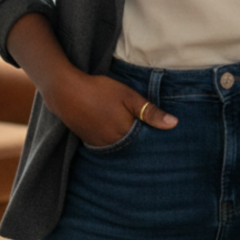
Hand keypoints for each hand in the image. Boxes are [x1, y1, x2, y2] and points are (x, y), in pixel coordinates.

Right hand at [46, 69, 177, 147]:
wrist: (65, 92)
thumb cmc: (99, 90)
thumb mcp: (128, 96)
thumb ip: (150, 111)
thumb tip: (174, 124)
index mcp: (126, 134)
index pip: (146, 144)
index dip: (154, 140)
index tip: (164, 140)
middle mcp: (113, 144)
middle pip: (133, 149)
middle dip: (142, 145)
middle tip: (150, 138)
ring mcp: (100, 145)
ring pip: (120, 149)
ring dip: (127, 144)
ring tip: (132, 135)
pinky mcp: (89, 142)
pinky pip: (107, 147)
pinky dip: (113, 142)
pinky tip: (114, 131)